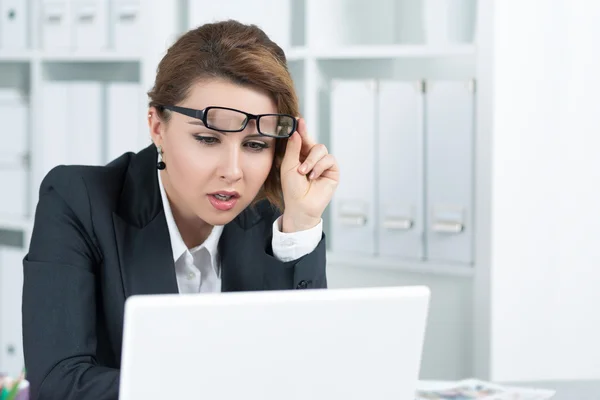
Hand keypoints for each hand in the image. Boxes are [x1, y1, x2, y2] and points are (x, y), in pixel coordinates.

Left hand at [280, 118, 339, 232]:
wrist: (301, 205)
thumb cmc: (292, 188)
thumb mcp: (288, 166)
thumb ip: (293, 148)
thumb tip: (297, 132)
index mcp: (301, 155)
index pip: (303, 138)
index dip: (302, 128)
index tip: (298, 119)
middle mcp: (313, 158)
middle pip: (313, 141)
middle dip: (306, 148)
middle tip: (299, 161)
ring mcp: (323, 164)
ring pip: (321, 149)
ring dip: (311, 161)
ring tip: (304, 173)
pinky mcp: (332, 170)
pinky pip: (329, 159)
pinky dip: (319, 166)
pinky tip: (313, 176)